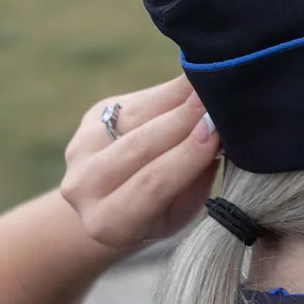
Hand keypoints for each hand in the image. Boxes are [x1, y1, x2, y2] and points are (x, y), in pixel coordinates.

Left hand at [60, 75, 220, 250]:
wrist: (112, 205)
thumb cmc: (158, 216)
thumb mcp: (179, 213)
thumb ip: (195, 181)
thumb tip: (221, 137)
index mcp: (109, 222)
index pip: (152, 183)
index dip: (185, 155)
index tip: (215, 131)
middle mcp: (85, 185)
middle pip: (139, 145)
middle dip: (182, 120)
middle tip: (218, 100)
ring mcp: (82, 147)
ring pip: (136, 116)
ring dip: (177, 98)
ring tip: (209, 85)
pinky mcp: (92, 116)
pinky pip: (136, 99)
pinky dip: (169, 91)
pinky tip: (194, 82)